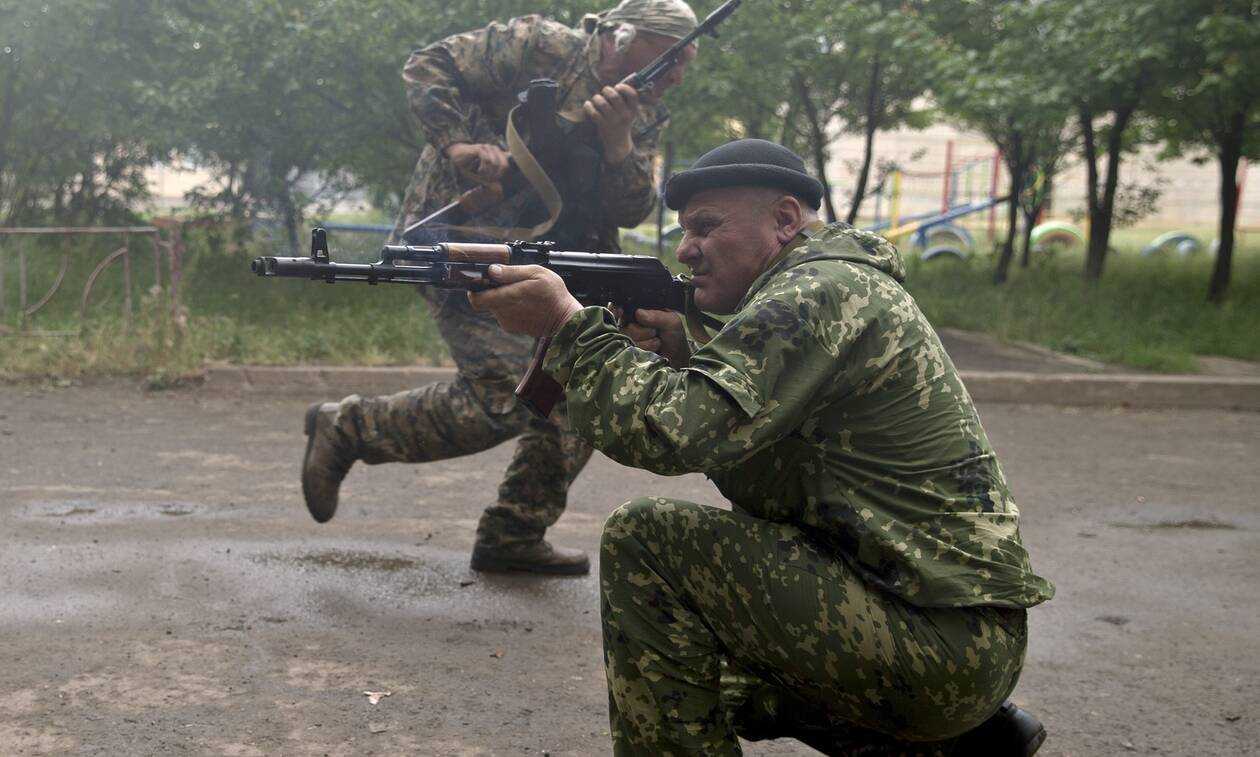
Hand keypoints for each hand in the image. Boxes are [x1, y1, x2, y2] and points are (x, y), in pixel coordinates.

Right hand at [446, 142, 509, 185]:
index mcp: (496, 153)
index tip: (492, 181)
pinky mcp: (480, 148)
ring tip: (481, 176)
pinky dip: (484, 168)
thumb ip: (488, 180)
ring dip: (489, 173)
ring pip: (495, 163)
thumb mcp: (479, 174)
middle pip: (503, 165)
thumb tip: (498, 188)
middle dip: (496, 175)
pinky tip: (479, 171)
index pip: (505, 165)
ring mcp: (487, 148)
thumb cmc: (468, 164)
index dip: (500, 174)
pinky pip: (487, 160)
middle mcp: (493, 149)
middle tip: (487, 180)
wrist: (455, 154)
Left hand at [467, 264, 582, 337]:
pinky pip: (504, 314)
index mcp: (507, 298)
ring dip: (502, 298)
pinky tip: (525, 304)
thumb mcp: (537, 274)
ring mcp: (507, 322)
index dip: (474, 289)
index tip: (482, 280)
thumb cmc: (554, 295)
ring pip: (495, 306)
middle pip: (485, 300)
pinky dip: (510, 307)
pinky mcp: (512, 327)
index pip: (476, 299)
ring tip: (521, 293)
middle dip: (492, 290)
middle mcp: (503, 313)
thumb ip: (512, 272)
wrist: (565, 320)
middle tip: (507, 283)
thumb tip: (491, 270)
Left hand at [583, 83, 638, 164]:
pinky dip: (588, 106)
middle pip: (614, 96)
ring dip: (596, 98)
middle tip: (604, 92)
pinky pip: (593, 112)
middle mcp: (624, 115)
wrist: (618, 143)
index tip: (618, 87)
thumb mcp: (628, 111)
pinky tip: (588, 105)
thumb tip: (626, 80)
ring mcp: (614, 121)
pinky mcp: (603, 126)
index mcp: (633, 110)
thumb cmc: (622, 121)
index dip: (624, 87)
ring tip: (596, 99)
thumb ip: (626, 98)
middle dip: (606, 90)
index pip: (633, 95)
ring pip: (602, 103)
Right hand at [621, 308, 688, 367]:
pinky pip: (631, 348)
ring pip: (627, 337)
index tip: (620, 312)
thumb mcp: (671, 321)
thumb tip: (638, 313)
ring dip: (645, 341)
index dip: (617, 309)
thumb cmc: (673, 335)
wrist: (676, 356)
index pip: (621, 306)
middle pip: (623, 324)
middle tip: (655, 331)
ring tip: (657, 340)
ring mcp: (628, 336)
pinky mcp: (629, 349)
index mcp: (639, 310)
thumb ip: (657, 316)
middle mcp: (630, 322)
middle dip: (640, 330)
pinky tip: (654, 348)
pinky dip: (645, 349)